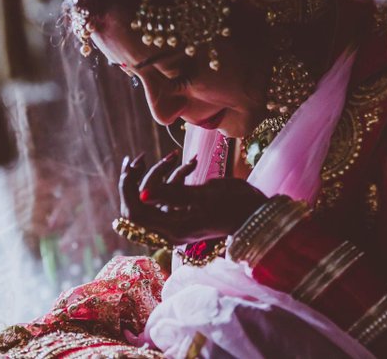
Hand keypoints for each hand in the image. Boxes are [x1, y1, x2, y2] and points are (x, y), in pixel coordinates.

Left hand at [118, 151, 266, 244]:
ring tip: (173, 155)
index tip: (132, 164)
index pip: (135, 213)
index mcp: (172, 229)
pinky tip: (188, 162)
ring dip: (158, 175)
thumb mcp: (205, 196)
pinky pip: (168, 196)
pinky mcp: (186, 214)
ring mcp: (177, 222)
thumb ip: (173, 195)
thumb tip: (142, 194)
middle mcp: (171, 230)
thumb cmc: (236, 205)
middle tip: (140, 158)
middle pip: (138, 208)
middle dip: (136, 181)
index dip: (127, 189)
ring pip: (153, 200)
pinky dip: (172, 178)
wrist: (259, 214)